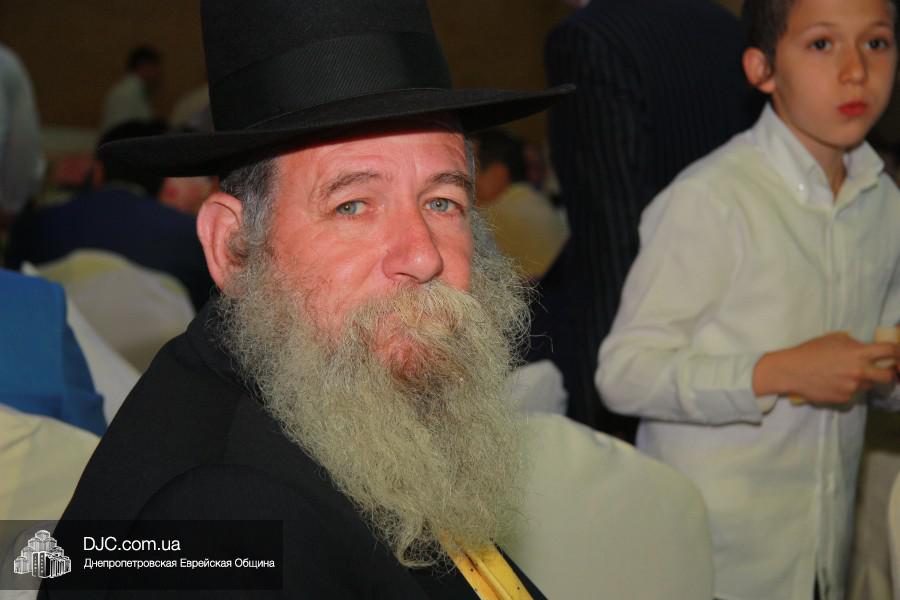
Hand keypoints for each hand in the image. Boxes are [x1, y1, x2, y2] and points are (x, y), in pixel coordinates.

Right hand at [753, 332, 899, 404]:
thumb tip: (865, 348)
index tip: (897, 354)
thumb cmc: (810, 351)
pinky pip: (853, 393)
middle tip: (881, 370)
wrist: (792, 371)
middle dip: (888, 373)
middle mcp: (859, 372)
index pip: (890, 351)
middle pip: (888, 376)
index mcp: (858, 353)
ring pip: (868, 385)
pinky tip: (833, 382)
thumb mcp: (833, 339)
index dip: (898, 352)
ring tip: (845, 374)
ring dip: (863, 380)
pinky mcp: (844, 398)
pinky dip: (847, 388)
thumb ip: (854, 344)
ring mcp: (853, 387)